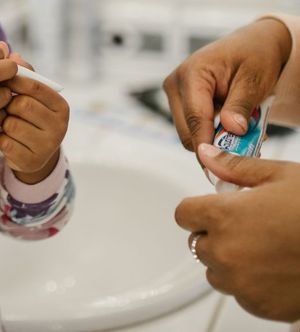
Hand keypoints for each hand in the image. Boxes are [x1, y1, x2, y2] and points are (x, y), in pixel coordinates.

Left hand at [0, 53, 68, 183]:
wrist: (33, 154)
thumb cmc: (30, 116)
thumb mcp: (31, 95)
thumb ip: (23, 74)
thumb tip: (11, 52)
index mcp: (61, 106)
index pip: (34, 85)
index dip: (14, 80)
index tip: (1, 79)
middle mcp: (60, 126)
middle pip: (22, 104)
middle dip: (8, 104)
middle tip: (5, 105)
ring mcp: (47, 146)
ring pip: (11, 124)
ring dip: (3, 122)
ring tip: (6, 122)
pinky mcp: (31, 161)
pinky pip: (5, 142)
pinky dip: (1, 138)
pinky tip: (7, 138)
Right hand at [162, 18, 290, 153]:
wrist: (252, 44)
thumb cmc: (253, 55)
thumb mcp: (254, 80)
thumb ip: (240, 105)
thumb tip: (231, 129)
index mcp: (192, 73)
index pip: (195, 118)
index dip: (208, 145)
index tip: (221, 167)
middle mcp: (176, 83)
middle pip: (187, 131)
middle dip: (215, 144)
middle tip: (248, 148)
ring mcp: (176, 92)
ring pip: (190, 132)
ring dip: (216, 139)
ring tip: (246, 132)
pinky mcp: (181, 100)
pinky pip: (194, 126)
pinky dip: (214, 133)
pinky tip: (234, 126)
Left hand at [175, 144, 299, 321]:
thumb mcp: (279, 176)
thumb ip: (234, 167)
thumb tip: (207, 155)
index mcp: (222, 216)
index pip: (183, 214)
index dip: (199, 208)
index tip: (215, 208)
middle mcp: (224, 251)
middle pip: (198, 243)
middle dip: (216, 233)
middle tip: (248, 226)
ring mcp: (240, 282)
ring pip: (216, 270)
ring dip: (230, 259)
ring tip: (263, 247)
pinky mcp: (258, 305)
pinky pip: (239, 293)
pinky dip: (249, 283)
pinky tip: (274, 267)